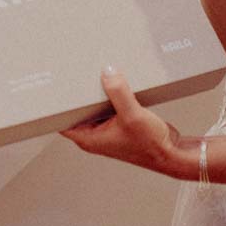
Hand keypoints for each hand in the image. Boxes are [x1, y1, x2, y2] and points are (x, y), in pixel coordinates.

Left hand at [60, 68, 187, 177]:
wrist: (172, 153)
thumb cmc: (151, 145)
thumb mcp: (132, 115)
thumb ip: (119, 93)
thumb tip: (108, 72)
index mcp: (89, 138)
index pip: (62, 121)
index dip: (55, 106)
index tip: (52, 88)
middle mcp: (96, 135)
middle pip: (78, 110)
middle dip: (76, 94)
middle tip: (71, 73)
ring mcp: (108, 130)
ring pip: (94, 107)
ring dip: (95, 93)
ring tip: (92, 73)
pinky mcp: (121, 124)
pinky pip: (110, 105)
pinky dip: (110, 95)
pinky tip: (114, 82)